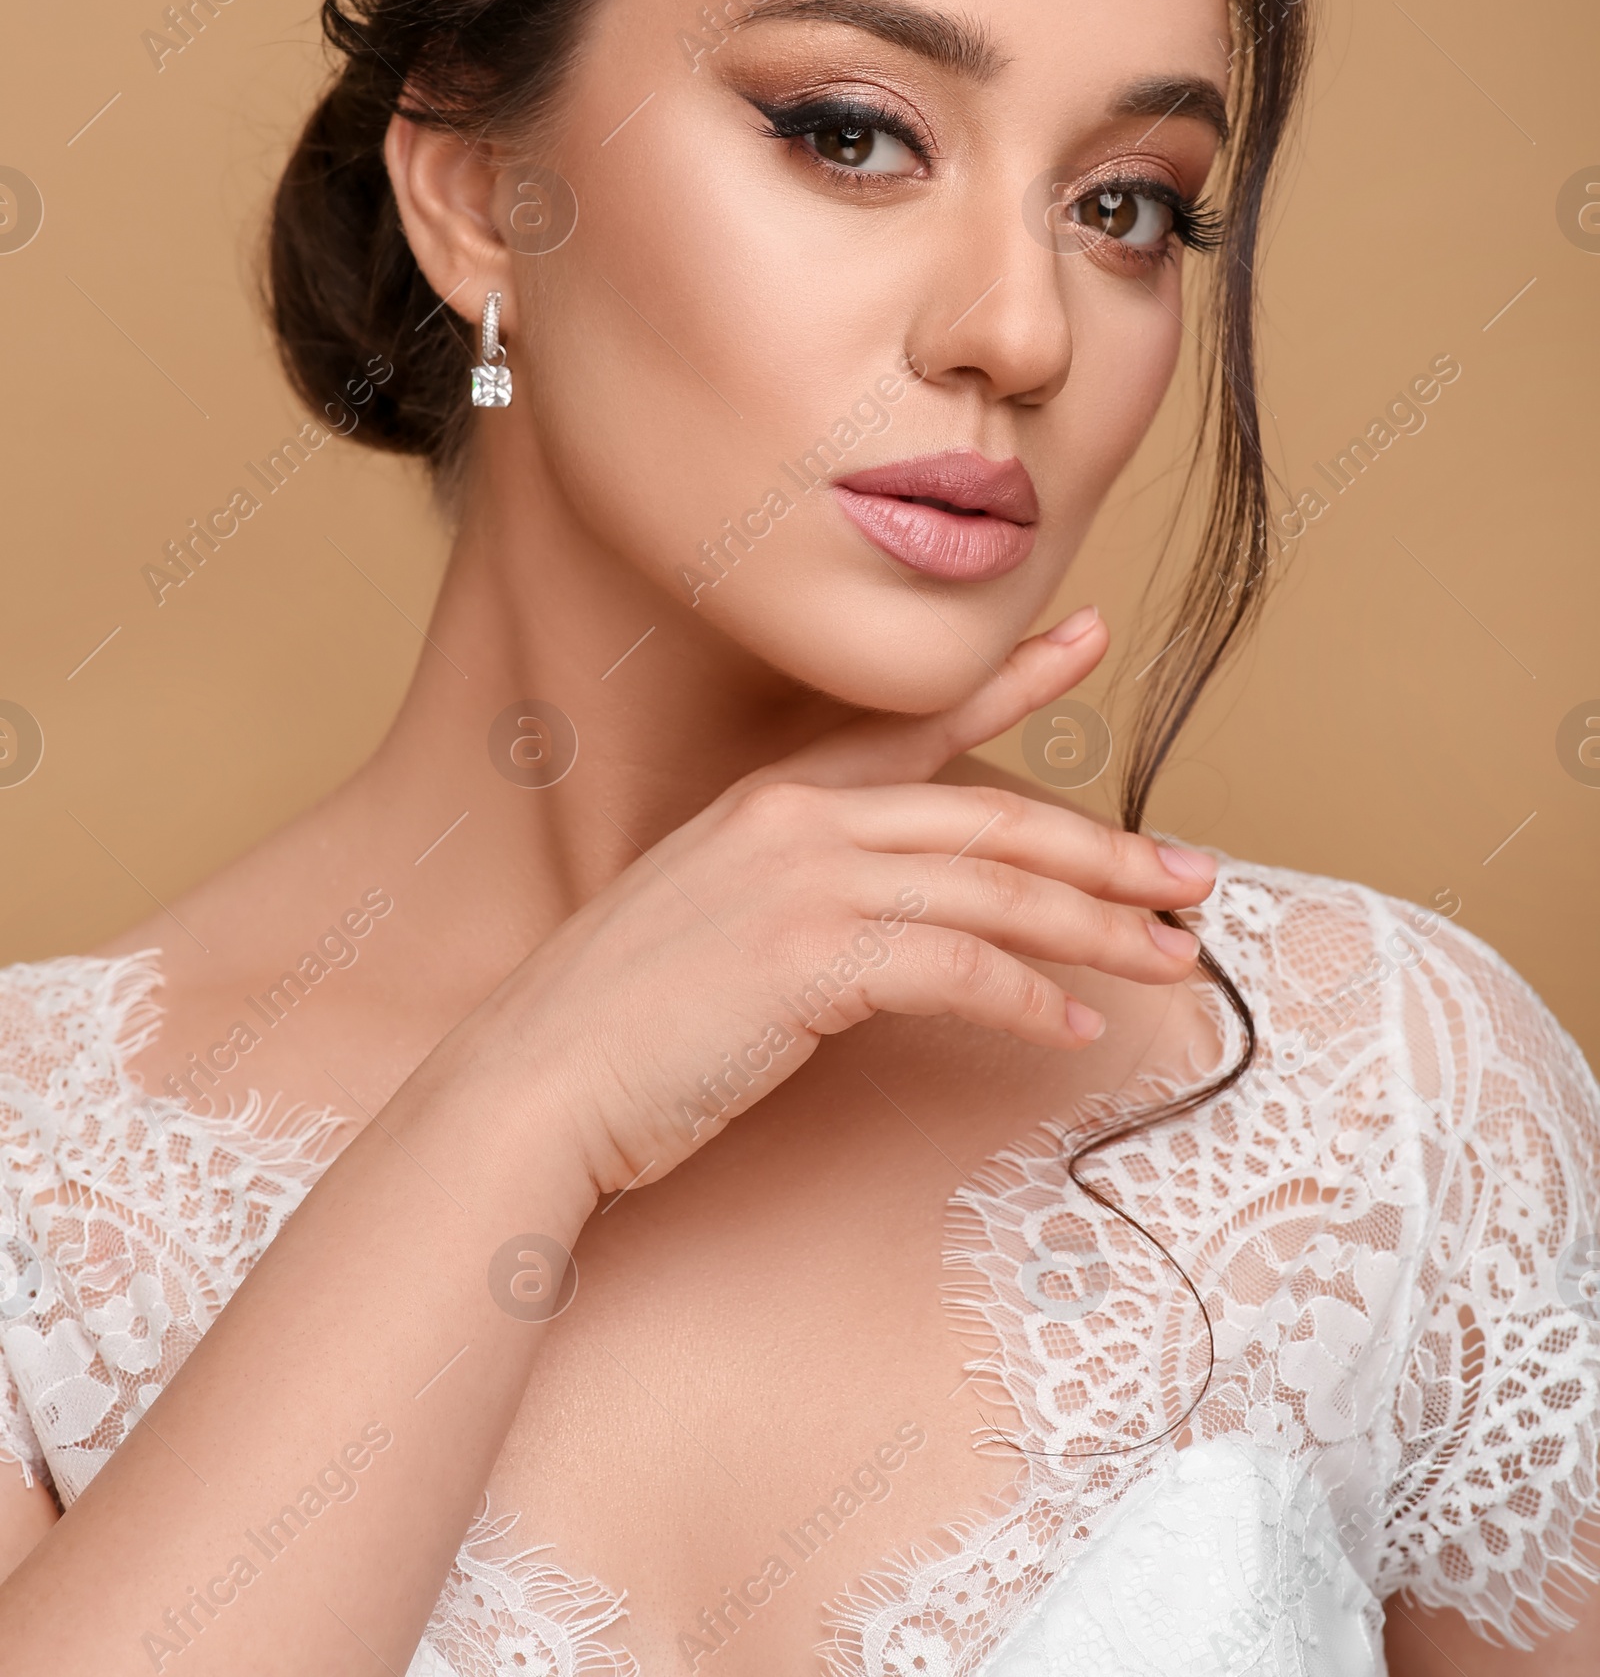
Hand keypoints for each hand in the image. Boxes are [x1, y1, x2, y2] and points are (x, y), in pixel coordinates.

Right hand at [497, 608, 1215, 1198]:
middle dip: (1106, 849)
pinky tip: (1071, 1025)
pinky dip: (1028, 995)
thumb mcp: (709, 923)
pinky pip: (960, 966)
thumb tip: (890, 926)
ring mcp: (803, 882)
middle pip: (991, 818)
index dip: (1015, 681)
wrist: (531, 1084)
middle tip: (1191, 876)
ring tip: (1169, 958)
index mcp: (772, 802)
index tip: (1090, 642)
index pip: (918, 726)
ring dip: (1098, 927)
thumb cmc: (619, 1026)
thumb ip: (799, 899)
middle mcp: (796, 821)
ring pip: (995, 888)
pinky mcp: (813, 958)